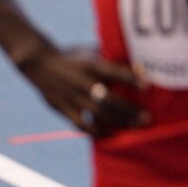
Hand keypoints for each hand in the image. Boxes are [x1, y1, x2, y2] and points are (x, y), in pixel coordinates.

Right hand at [17, 46, 149, 137]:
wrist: (39, 62)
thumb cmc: (74, 57)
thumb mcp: (91, 53)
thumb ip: (112, 61)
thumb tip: (140, 68)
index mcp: (90, 65)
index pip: (113, 72)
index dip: (130, 79)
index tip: (148, 86)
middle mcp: (81, 81)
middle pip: (108, 98)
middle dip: (130, 109)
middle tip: (148, 118)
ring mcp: (71, 97)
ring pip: (98, 113)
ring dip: (120, 121)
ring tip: (137, 126)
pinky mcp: (62, 109)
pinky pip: (81, 125)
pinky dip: (97, 131)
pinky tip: (113, 133)